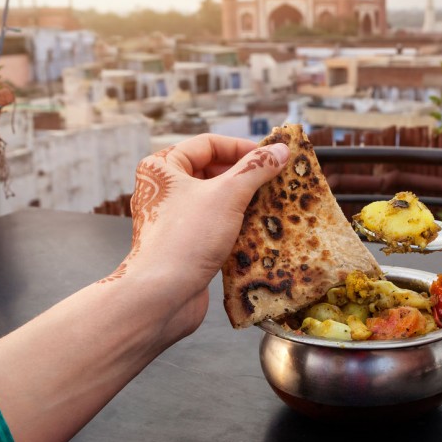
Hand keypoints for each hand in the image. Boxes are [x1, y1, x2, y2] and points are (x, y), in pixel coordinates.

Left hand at [101, 134, 289, 339]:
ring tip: (272, 203)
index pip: (208, 144)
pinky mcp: (186, 244)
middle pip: (212, 171)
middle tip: (275, 180)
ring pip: (216, 200)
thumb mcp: (227, 195)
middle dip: (245, 176)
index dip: (241, 148)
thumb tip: (279, 150)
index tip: (270, 157)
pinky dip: (237, 225)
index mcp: (163, 168)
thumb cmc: (185, 240)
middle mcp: (165, 190)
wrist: (162, 296)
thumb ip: (256, 169)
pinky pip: (216, 225)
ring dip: (244, 201)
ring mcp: (175, 219)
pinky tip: (259, 229)